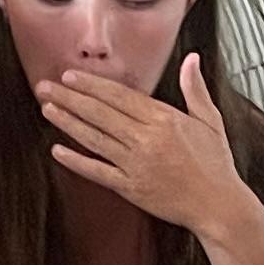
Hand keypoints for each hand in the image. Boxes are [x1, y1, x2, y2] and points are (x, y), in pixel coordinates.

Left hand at [41, 54, 257, 238]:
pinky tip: (57, 150)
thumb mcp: (210, 120)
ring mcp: (137, 164)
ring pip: (94, 138)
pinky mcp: (132, 188)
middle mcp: (147, 139)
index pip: (119, 96)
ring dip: (68, 122)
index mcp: (164, 119)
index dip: (92, 85)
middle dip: (70, 97)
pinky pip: (98, 172)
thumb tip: (192, 58)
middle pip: (100, 113)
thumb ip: (195, 88)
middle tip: (45, 86)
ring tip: (47, 109)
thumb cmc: (216, 164)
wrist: (219, 206)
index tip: (70, 76)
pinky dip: (76, 161)